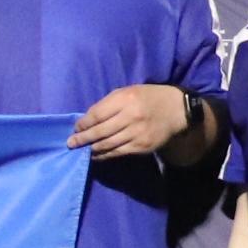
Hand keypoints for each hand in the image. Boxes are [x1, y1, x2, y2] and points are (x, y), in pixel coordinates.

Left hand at [67, 82, 188, 157]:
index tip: (75, 128)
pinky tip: (96, 155)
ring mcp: (137, 133)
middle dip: (82, 139)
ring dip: (92, 149)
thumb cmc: (148, 97)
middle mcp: (131, 117)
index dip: (83, 124)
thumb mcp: (128, 92)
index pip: (97, 114)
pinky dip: (105, 155)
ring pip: (107, 145)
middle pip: (100, 132)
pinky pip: (118, 152)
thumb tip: (87, 120)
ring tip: (81, 150)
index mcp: (125, 99)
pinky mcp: (142, 146)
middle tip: (70, 143)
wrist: (177, 110)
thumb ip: (108, 104)